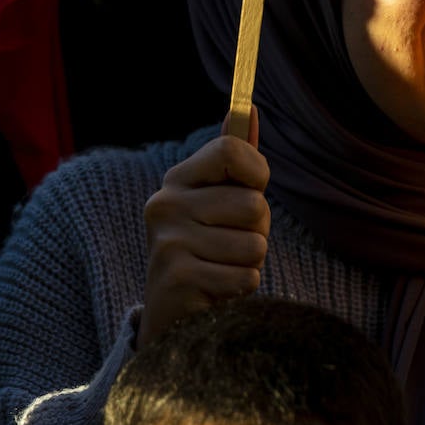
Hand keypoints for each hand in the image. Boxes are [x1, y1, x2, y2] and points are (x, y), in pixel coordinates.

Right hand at [138, 108, 267, 347]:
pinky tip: (216, 291)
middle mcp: (165, 204)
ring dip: (249, 263)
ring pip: (254, 244)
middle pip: (253, 203)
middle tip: (231, 245)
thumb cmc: (208, 249)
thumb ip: (234, 159)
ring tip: (222, 268)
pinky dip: (241, 290)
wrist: (172, 316)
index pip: (231, 149)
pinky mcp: (177, 278)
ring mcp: (167, 241)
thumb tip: (249, 109)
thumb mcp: (219, 201)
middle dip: (258, 230)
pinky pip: (245, 277)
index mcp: (177, 179)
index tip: (251, 191)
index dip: (257, 173)